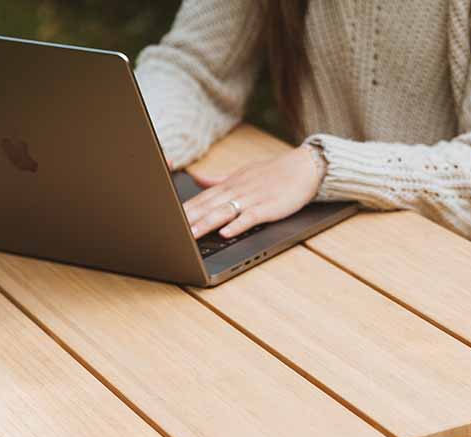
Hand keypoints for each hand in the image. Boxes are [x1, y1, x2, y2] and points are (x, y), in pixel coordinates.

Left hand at [182, 146, 324, 239]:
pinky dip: (238, 225)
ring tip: (192, 235)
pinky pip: (250, 217)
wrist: (303, 167)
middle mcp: (237, 190)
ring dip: (207, 223)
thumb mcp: (242, 174)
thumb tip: (197, 179)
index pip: (202, 197)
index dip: (185, 208)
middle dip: (190, 218)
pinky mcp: (268, 207)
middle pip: (209, 206)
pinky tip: (227, 232)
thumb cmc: (273, 173)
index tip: (168, 218)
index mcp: (230, 184)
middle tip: (172, 229)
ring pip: (224, 212)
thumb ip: (218, 180)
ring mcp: (252, 199)